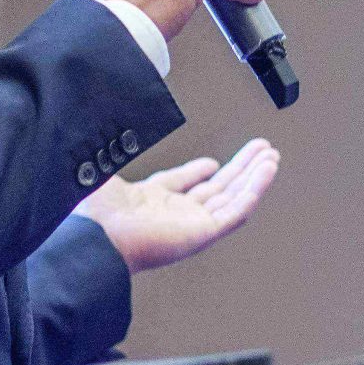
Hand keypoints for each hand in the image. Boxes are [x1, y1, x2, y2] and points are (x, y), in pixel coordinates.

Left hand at [70, 140, 280, 272]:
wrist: (93, 235)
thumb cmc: (91, 213)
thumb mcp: (106, 168)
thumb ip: (112, 148)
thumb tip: (113, 129)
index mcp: (149, 202)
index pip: (181, 186)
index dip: (197, 172)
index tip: (212, 162)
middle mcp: (172, 215)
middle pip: (216, 189)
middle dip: (239, 168)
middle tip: (259, 150)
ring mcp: (190, 225)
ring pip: (232, 198)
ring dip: (253, 175)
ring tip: (272, 155)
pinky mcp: (203, 233)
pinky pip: (236, 210)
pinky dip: (254, 189)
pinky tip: (267, 169)